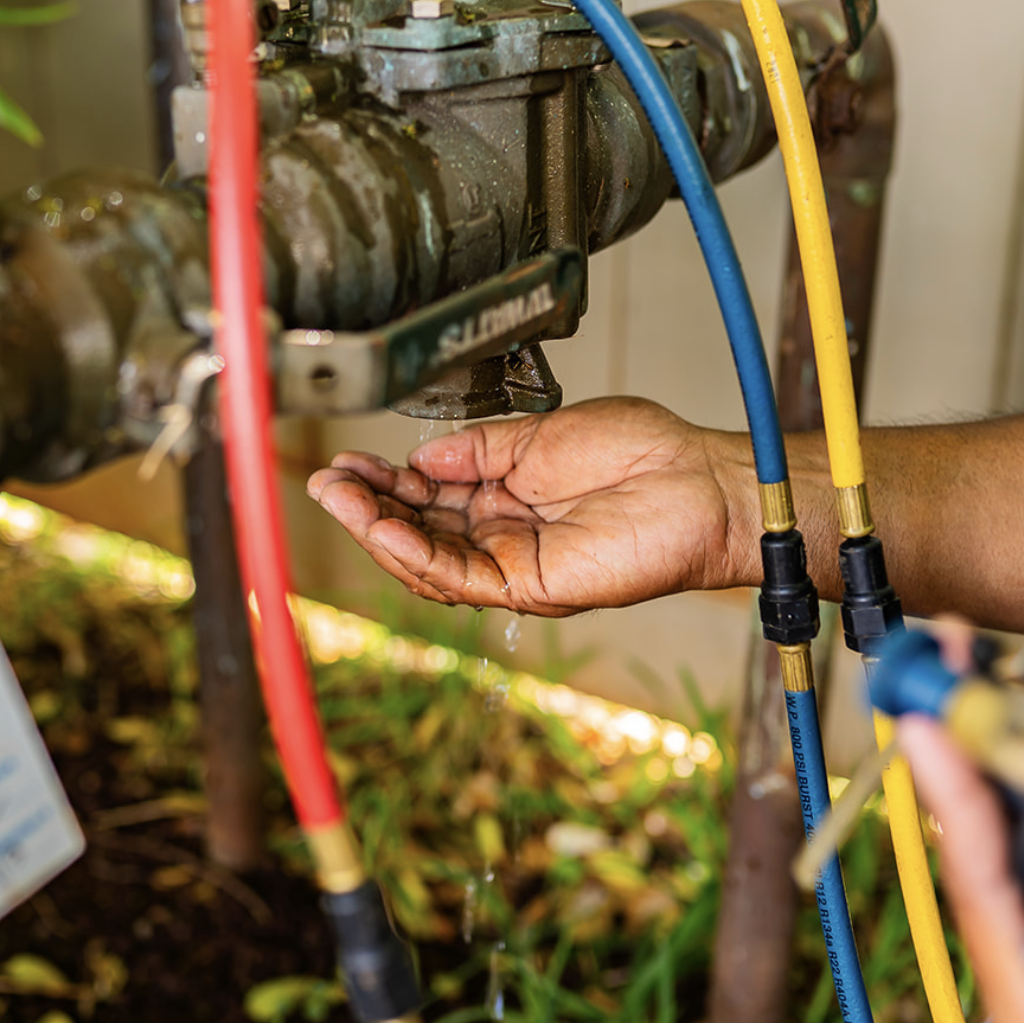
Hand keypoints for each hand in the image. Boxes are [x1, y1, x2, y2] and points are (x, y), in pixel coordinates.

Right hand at [305, 397, 746, 615]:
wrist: (696, 481)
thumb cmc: (642, 453)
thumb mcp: (539, 435)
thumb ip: (477, 451)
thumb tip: (419, 456)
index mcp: (506, 495)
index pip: (427, 495)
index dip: (385, 482)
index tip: (348, 462)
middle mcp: (504, 534)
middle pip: (417, 531)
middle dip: (367, 507)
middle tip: (327, 482)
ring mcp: (514, 564)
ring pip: (427, 559)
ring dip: (378, 530)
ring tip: (341, 498)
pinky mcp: (529, 586)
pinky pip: (459, 576)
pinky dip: (415, 553)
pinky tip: (383, 526)